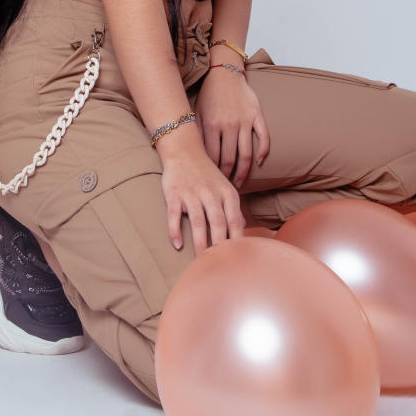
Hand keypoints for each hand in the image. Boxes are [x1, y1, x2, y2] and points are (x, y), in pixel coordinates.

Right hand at [159, 131, 245, 255]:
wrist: (183, 149)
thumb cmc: (205, 173)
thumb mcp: (224, 187)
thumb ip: (232, 208)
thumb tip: (241, 229)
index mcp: (227, 193)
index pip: (234, 221)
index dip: (236, 241)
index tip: (238, 260)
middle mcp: (211, 194)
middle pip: (218, 224)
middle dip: (220, 247)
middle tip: (220, 266)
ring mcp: (192, 194)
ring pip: (198, 222)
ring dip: (200, 243)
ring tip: (200, 261)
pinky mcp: (174, 194)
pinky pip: (174, 215)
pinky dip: (175, 230)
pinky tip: (177, 245)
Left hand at [195, 66, 270, 188]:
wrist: (224, 72)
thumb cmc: (208, 94)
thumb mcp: (198, 113)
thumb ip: (198, 133)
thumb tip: (196, 157)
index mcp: (211, 125)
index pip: (212, 157)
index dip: (213, 172)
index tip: (212, 182)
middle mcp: (228, 125)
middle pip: (229, 159)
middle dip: (227, 176)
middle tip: (226, 188)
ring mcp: (244, 120)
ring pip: (245, 153)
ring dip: (243, 171)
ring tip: (240, 182)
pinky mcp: (256, 115)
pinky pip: (263, 137)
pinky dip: (262, 152)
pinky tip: (260, 163)